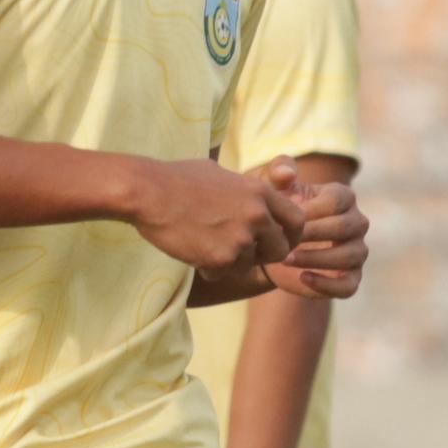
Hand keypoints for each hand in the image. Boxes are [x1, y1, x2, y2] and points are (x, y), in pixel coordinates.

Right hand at [124, 156, 299, 279]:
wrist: (149, 192)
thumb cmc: (178, 178)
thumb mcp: (221, 173)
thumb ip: (245, 190)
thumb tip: (256, 197)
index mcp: (260, 192)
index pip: (298, 221)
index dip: (291, 235)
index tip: (279, 241)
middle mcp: (257, 215)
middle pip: (281, 250)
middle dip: (264, 254)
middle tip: (243, 253)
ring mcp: (240, 239)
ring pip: (249, 264)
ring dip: (232, 261)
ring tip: (207, 245)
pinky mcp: (221, 259)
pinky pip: (224, 273)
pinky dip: (210, 269)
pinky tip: (193, 252)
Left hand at [270, 166, 367, 300]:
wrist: (271, 244)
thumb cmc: (275, 209)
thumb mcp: (271, 187)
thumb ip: (277, 171)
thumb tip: (287, 174)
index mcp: (343, 197)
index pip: (336, 201)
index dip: (310, 211)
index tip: (283, 218)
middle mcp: (357, 223)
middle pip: (345, 227)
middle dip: (312, 234)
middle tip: (283, 240)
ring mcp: (357, 251)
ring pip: (349, 256)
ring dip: (317, 258)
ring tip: (286, 258)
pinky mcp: (351, 278)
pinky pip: (349, 285)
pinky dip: (328, 285)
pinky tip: (303, 277)